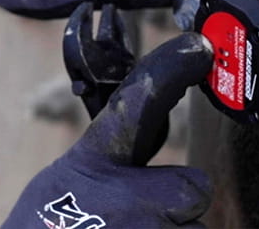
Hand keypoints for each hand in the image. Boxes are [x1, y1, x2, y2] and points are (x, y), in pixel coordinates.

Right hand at [2, 33, 213, 227]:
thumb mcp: (62, 194)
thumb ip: (110, 179)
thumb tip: (167, 188)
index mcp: (92, 165)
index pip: (136, 104)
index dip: (169, 71)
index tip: (197, 48)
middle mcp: (128, 196)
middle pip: (192, 190)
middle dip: (177, 210)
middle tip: (135, 227)